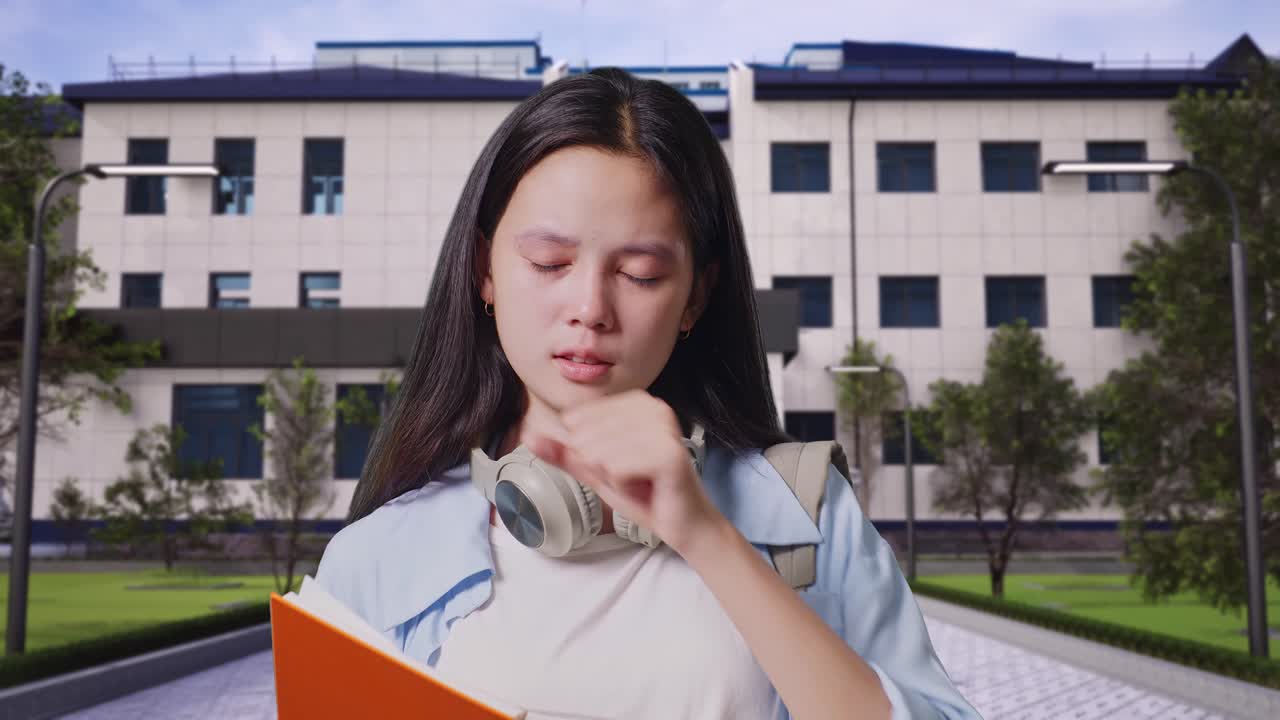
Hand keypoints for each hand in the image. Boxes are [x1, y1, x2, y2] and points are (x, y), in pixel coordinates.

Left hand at [520, 389, 724, 556]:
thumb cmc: (644, 494)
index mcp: (636, 402)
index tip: (620, 465)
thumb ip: (565, 452)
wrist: (682, 525)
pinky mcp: (667, 454)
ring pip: (598, 454)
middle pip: (585, 437)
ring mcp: (663, 428)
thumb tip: (529, 437)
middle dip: (601, 467)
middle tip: (631, 477)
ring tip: (640, 481)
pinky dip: (624, 486)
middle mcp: (653, 407)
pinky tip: (647, 487)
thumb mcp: (596, 470)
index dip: (589, 453)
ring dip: (613, 478)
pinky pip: (616, 469)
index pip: (577, 421)